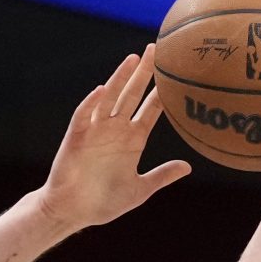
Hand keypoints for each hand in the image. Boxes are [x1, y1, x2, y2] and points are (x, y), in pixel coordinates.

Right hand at [34, 46, 191, 230]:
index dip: (162, 93)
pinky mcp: (76, 138)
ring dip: (120, 79)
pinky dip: (92, 102)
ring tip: (132, 59)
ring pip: (110, 99)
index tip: (177, 74)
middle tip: (155, 49)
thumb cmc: (104, 203)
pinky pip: (84, 116)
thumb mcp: (140, 190)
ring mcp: (95, 132)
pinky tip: (102, 90)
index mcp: (132, 140)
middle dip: (143, 73)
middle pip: (132, 95)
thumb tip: (187, 166)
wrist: (72, 212)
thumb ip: (161, 176)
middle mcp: (115, 130)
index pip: (150, 110)